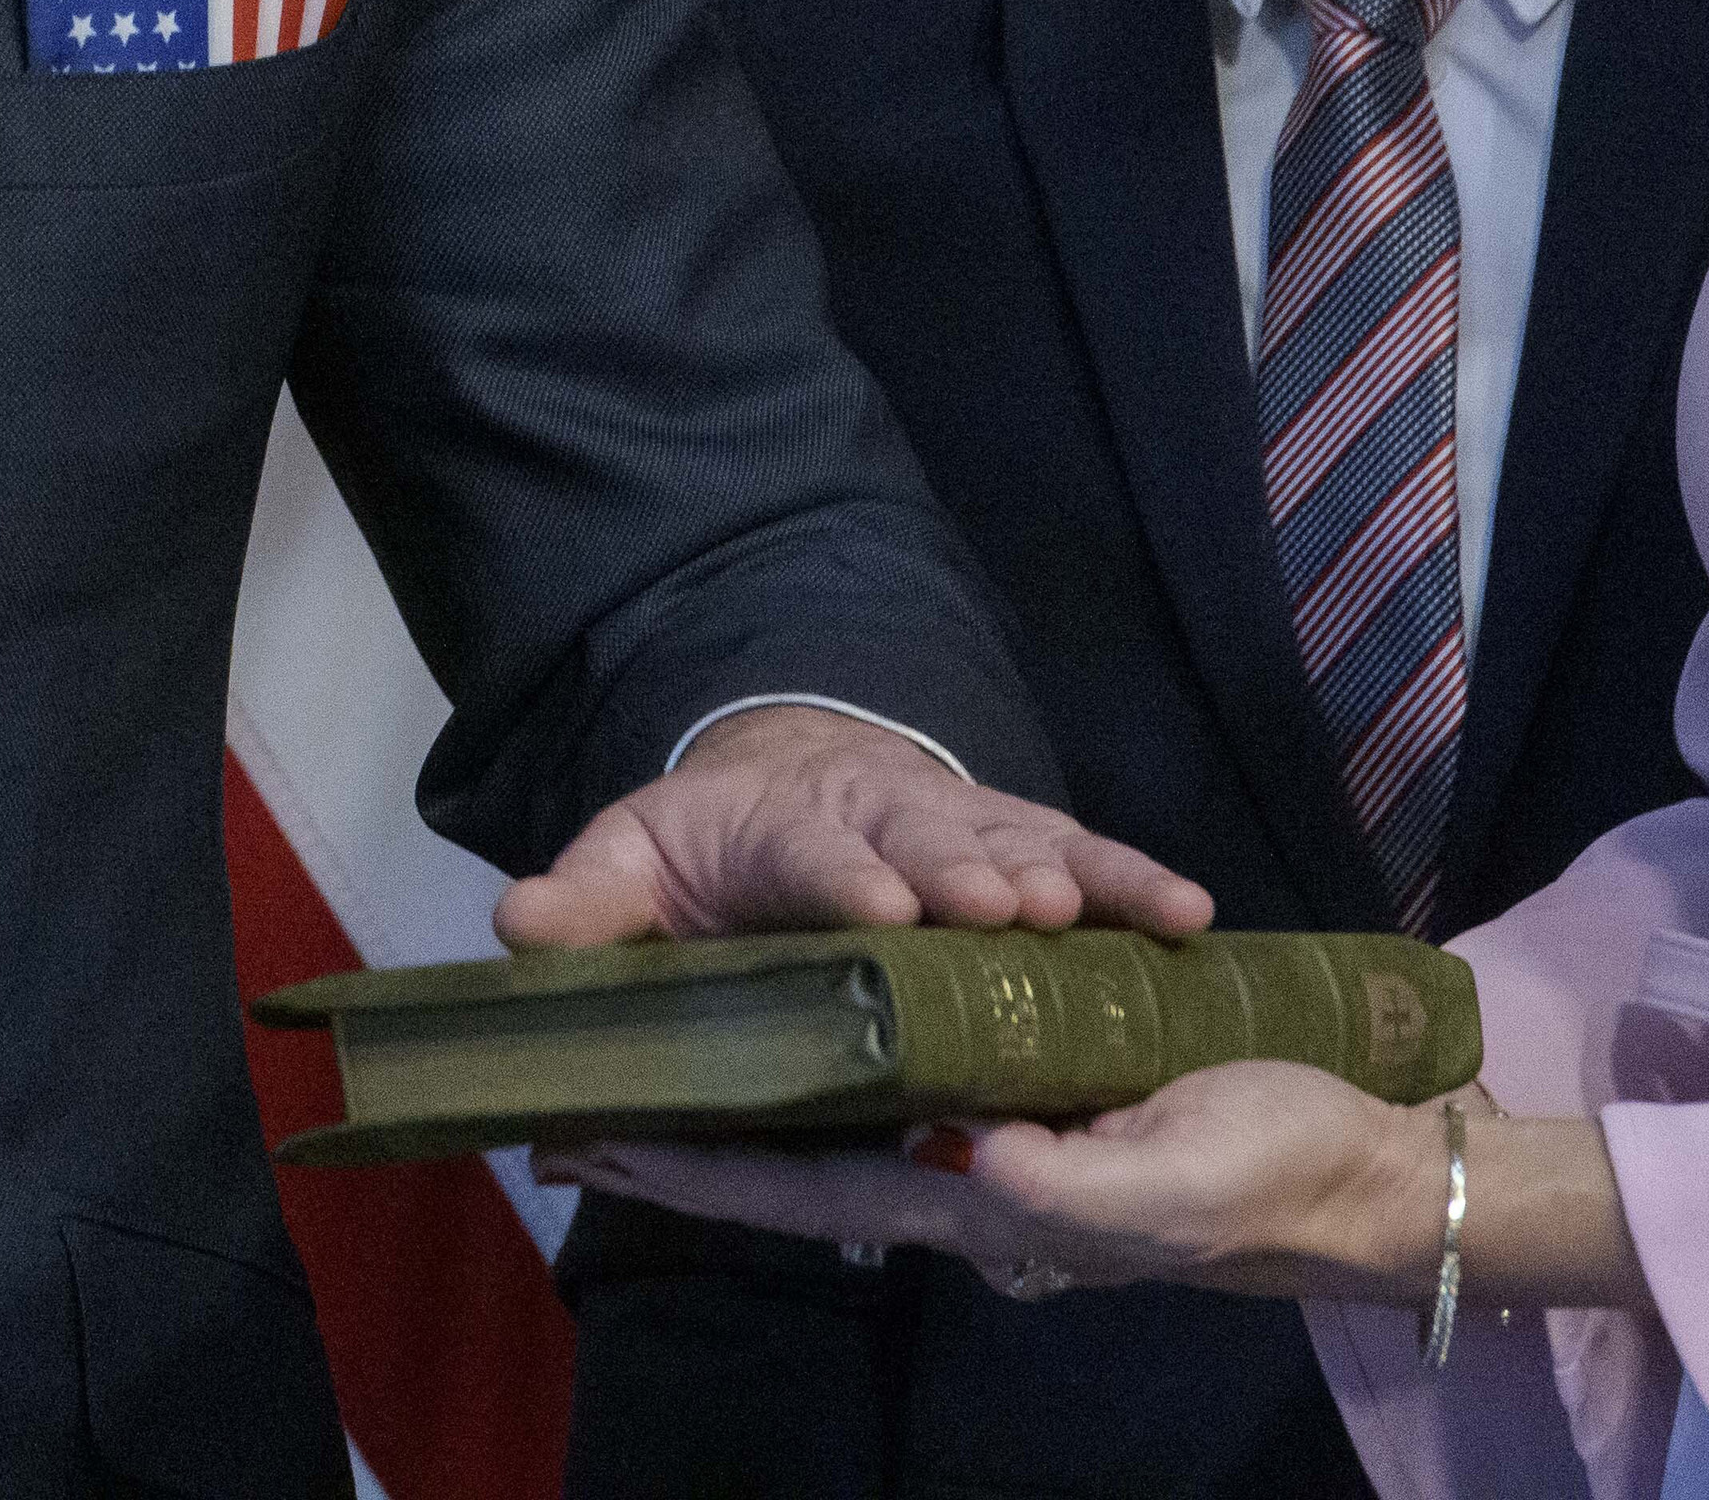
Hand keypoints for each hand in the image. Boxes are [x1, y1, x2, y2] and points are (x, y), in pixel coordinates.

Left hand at [499, 705, 1220, 951]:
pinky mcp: (1020, 842)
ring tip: (1089, 913)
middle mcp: (879, 819)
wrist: (783, 782)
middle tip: (1000, 909)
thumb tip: (519, 926)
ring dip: (1057, 877)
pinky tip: (1189, 914)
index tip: (877, 909)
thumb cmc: (706, 853)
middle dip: (961, 872)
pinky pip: (1087, 859)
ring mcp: (959, 828)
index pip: (811, 855)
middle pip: (926, 842)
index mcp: (780, 832)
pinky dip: (1136, 882)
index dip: (842, 879)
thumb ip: (589, 906)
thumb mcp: (633, 869)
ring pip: (1015, 846)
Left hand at [554, 1061, 1466, 1306]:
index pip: (808, 1193)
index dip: (699, 1175)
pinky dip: (862, 1038)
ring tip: (674, 1032)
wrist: (1369, 1170)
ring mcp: (1008, 1138)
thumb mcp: (1174, 1181)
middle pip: (804, 1153)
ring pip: (855, 1102)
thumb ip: (1068, 1181)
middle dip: (699, 1131)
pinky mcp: (1051, 1088)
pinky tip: (820, 1009)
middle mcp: (974, 1178)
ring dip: (766, 1078)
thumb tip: (970, 1155)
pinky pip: (933, 1061)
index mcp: (985, 1204)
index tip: (593, 1143)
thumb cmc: (1272, 1176)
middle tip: (585, 1087)